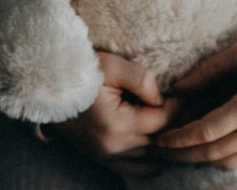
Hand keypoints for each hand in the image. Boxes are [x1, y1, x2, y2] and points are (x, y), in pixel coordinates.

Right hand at [50, 52, 178, 174]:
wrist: (48, 86)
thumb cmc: (80, 71)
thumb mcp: (113, 65)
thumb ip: (142, 80)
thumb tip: (161, 99)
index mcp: (116, 124)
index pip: (162, 121)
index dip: (179, 107)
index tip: (187, 94)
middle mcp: (112, 146)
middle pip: (159, 141)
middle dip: (175, 124)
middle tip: (188, 107)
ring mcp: (105, 156)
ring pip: (150, 157)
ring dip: (163, 141)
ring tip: (173, 122)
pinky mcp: (100, 158)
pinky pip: (135, 169)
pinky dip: (150, 160)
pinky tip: (158, 144)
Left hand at [155, 35, 236, 168]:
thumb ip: (207, 71)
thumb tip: (178, 88)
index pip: (203, 132)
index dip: (178, 139)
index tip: (160, 139)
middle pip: (211, 154)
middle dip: (183, 155)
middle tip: (161, 151)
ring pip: (228, 162)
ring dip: (202, 160)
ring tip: (181, 153)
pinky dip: (224, 159)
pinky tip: (211, 150)